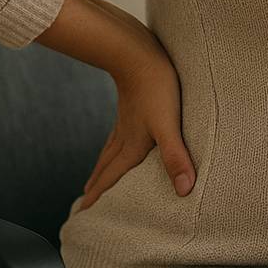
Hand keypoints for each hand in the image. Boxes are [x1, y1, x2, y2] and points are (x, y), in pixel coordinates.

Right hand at [79, 38, 196, 209]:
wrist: (138, 52)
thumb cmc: (156, 88)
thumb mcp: (168, 125)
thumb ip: (175, 156)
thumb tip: (184, 190)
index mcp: (131, 147)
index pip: (111, 178)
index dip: (98, 197)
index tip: (82, 214)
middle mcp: (124, 137)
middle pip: (105, 168)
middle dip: (95, 188)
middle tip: (82, 205)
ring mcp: (125, 121)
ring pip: (108, 152)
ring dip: (100, 169)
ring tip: (92, 180)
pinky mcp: (129, 107)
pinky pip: (115, 136)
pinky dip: (109, 147)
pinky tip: (116, 140)